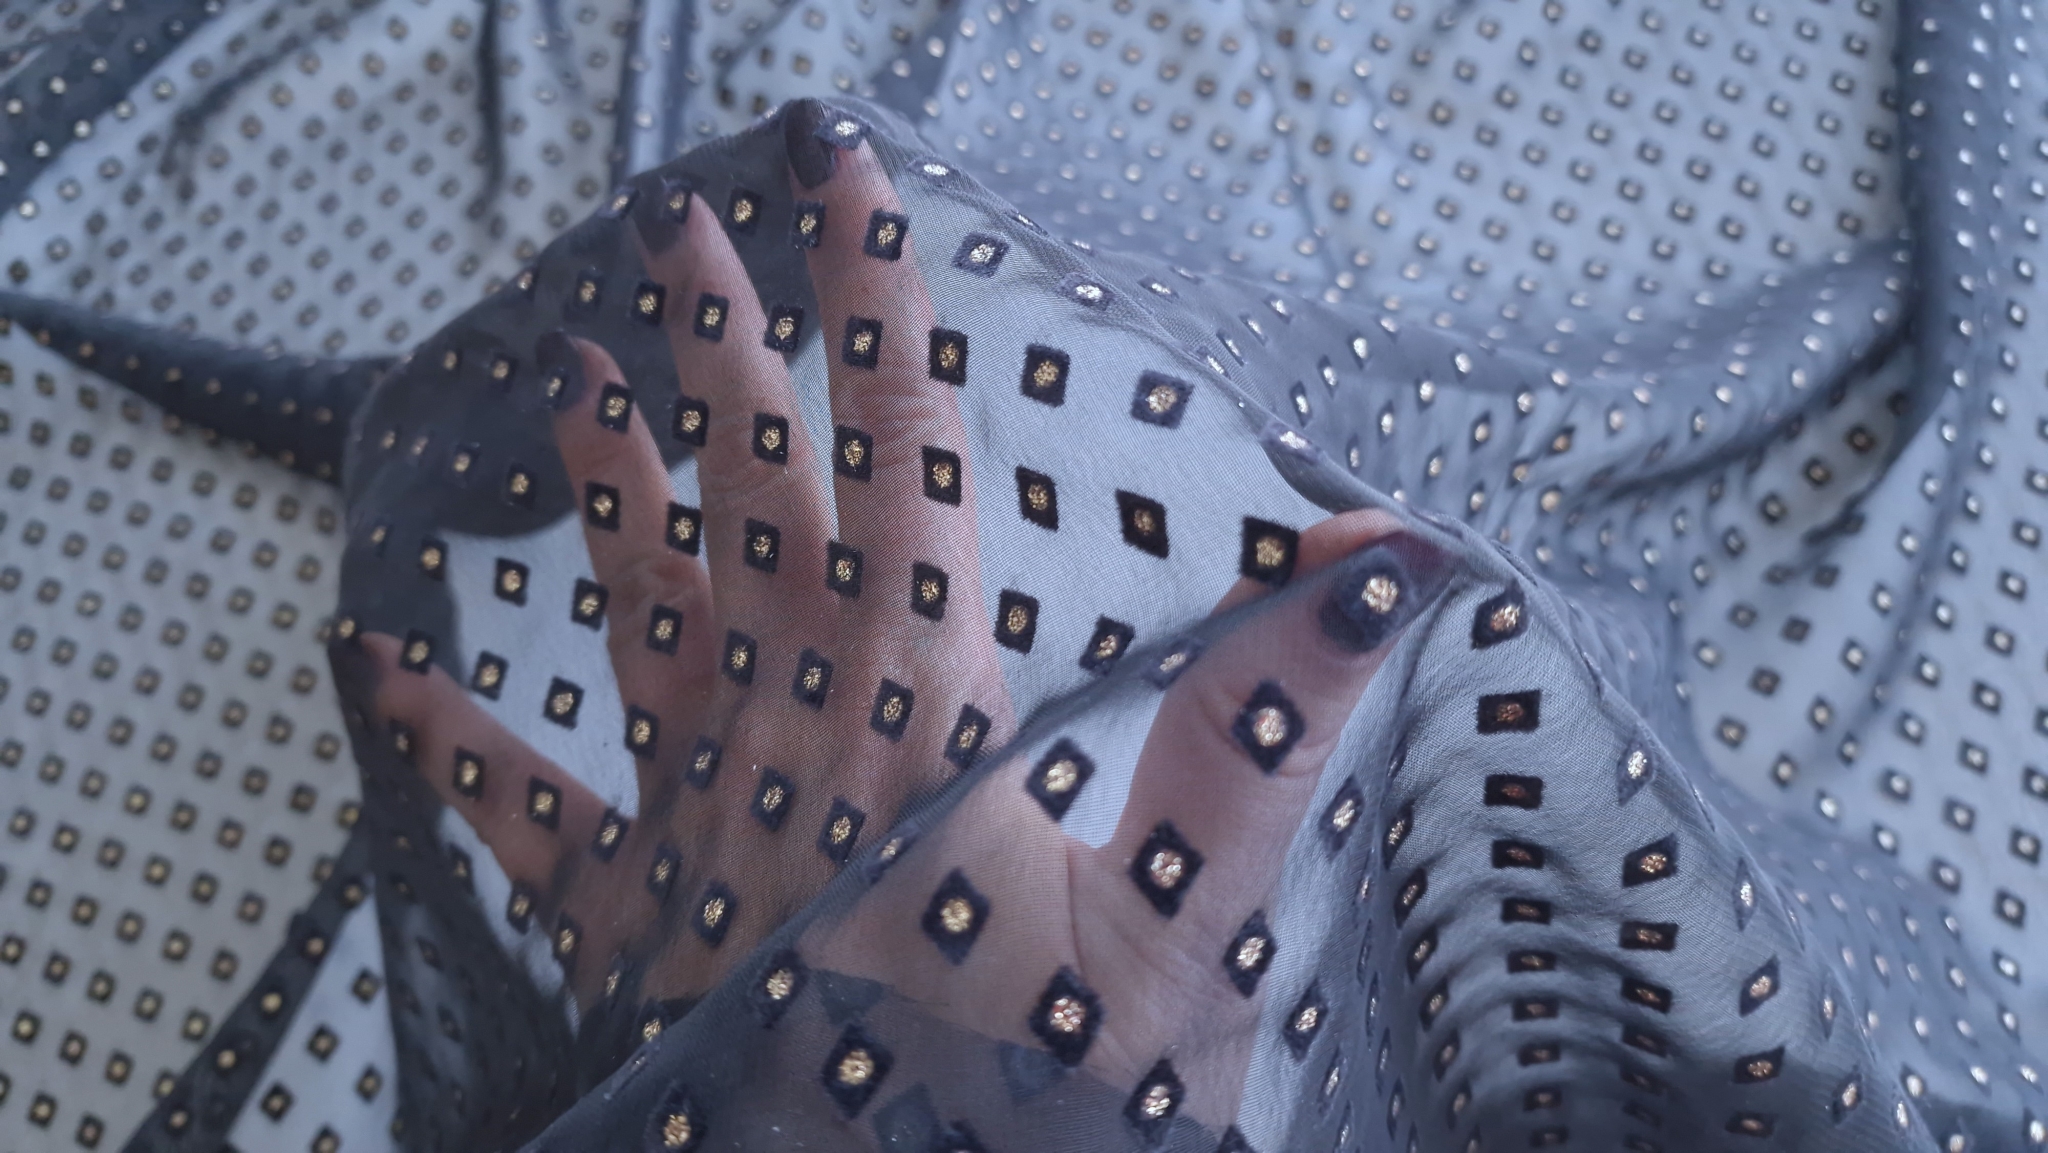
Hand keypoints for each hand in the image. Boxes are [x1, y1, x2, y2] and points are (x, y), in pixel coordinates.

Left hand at [357, 122, 1438, 1126]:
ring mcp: (696, 827)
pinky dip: (452, 740)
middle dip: (719, 355)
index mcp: (922, 716)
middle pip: (746, 505)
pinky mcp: (632, 921)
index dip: (874, 309)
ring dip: (607, 496)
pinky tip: (381, 666)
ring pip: (638, 617)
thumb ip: (1271, 731)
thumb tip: (1379, 567)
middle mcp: (791, 738)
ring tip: (574, 383)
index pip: (899, 462)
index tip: (844, 180)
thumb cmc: (1037, 1101)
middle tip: (674, 228)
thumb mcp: (1195, 918)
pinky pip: (526, 815)